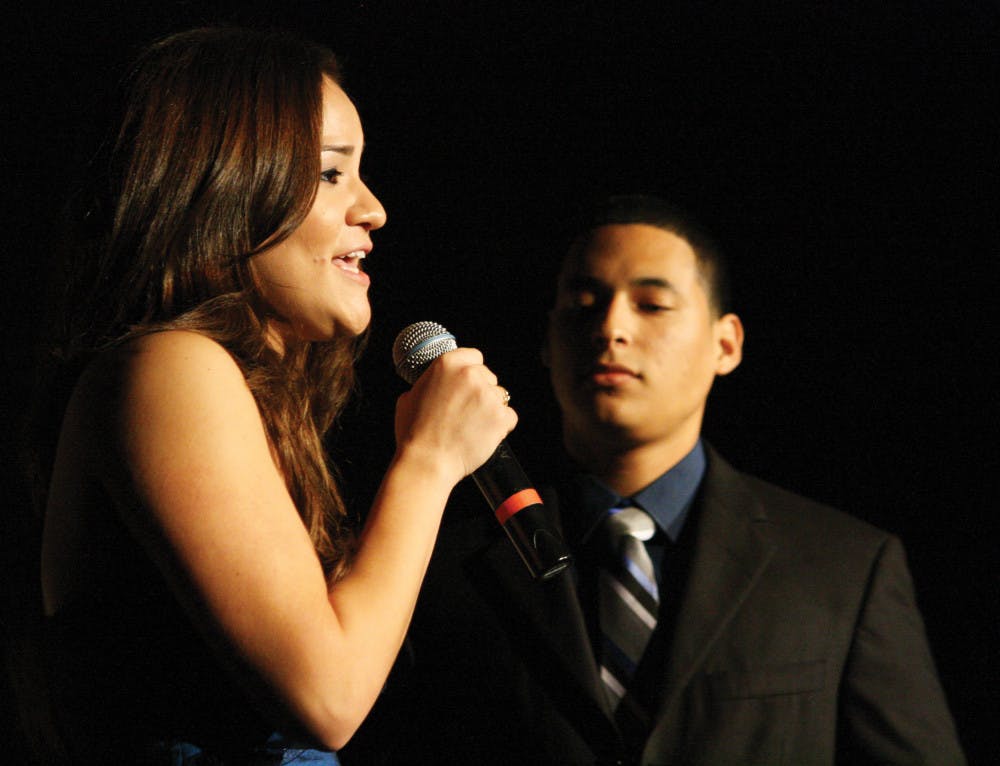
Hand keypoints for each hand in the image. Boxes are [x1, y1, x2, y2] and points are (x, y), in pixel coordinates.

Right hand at [393, 348, 516, 483]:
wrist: (427, 462)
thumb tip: (433, 384)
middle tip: (467, 411)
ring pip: (500, 396)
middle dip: (481, 391)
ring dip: (491, 408)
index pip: (474, 356)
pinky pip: (509, 416)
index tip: (468, 383)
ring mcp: (488, 395)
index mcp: (447, 363)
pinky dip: (500, 426)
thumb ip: (427, 384)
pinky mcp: (501, 416)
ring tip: (472, 426)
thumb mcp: (409, 397)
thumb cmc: (414, 434)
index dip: (472, 370)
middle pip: (488, 376)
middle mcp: (470, 374)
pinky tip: (483, 435)